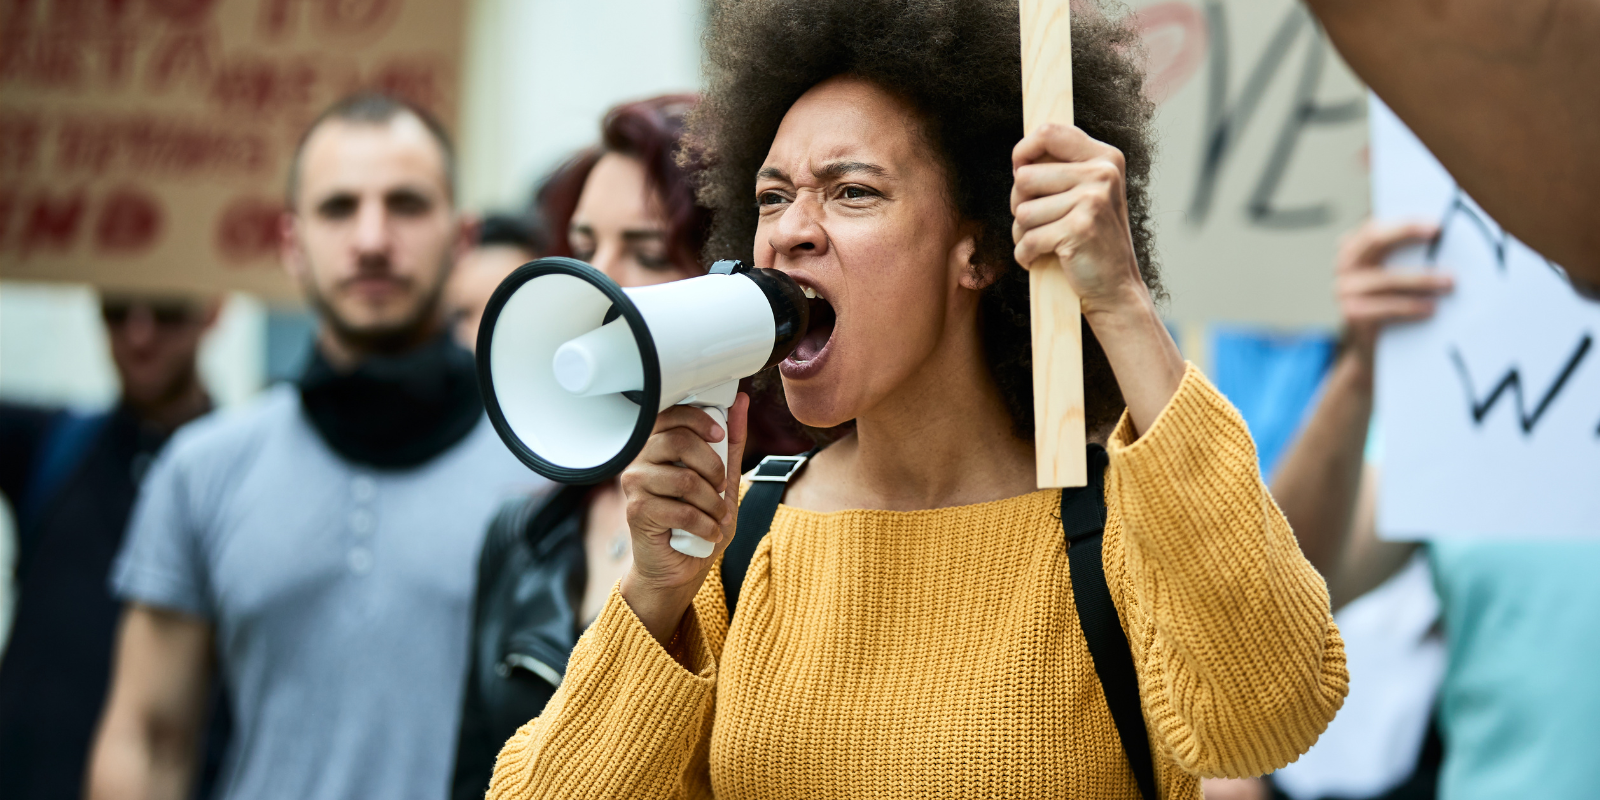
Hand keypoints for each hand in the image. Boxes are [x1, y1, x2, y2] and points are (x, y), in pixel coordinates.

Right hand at [618, 393, 749, 643]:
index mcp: (658, 444)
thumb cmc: (699, 522)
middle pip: (679, 442)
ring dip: (713, 503)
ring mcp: (635, 484)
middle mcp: (640, 459)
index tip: (720, 437)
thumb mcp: (723, 479)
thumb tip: (740, 402)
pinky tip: (710, 533)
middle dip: (713, 467)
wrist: (679, 567)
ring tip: (718, 516)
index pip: (673, 413)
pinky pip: (680, 510)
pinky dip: (705, 524)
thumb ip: (730, 442)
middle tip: (721, 487)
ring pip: (684, 480)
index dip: (700, 420)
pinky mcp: (636, 511)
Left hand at [1011, 123, 1148, 317]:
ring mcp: (1093, 200)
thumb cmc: (1091, 240)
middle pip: (1024, 177)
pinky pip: (1027, 240)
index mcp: (1104, 158)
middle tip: (1040, 223)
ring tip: (1046, 243)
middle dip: (1019, 205)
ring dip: (1023, 234)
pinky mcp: (1079, 229)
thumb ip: (1061, 169)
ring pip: (1022, 212)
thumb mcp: (1086, 194)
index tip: (1020, 172)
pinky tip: (1041, 259)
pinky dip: (1025, 255)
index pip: (1049, 131)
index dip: (1023, 151)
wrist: (1116, 288)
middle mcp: (1102, 174)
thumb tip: (1019, 159)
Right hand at [1335, 220, 1451, 363]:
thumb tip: (1437, 238)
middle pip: (1375, 240)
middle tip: (1439, 236)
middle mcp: (1344, 266)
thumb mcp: (1390, 274)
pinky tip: (1431, 308)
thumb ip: (1401, 254)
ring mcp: (1344, 291)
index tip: (1434, 223)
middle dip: (1408, 233)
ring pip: (1387, 278)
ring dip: (1422, 279)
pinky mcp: (1352, 314)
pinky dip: (1412, 307)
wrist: (1371, 346)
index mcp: (1352, 249)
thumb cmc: (1388, 303)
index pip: (1375, 226)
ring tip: (1449, 281)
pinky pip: (1387, 307)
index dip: (1404, 223)